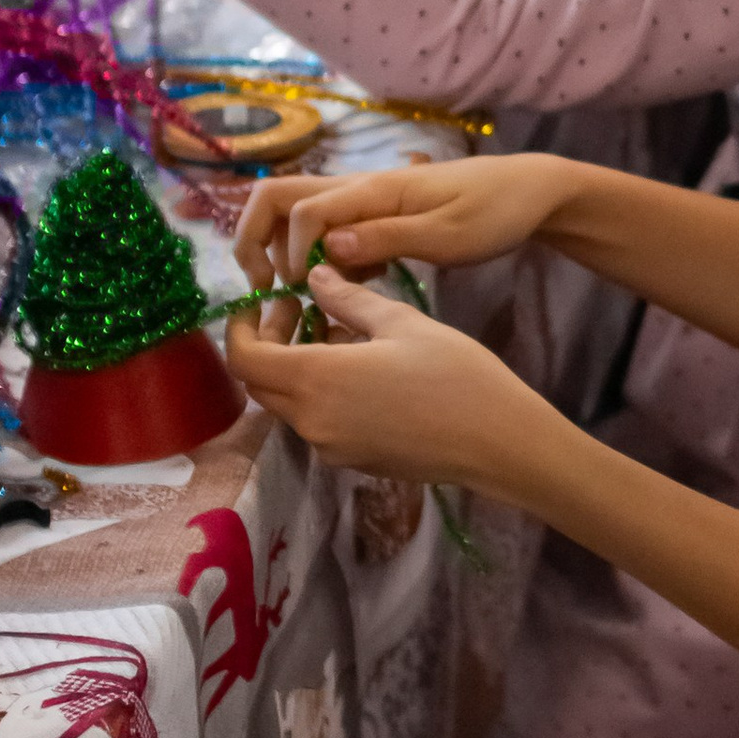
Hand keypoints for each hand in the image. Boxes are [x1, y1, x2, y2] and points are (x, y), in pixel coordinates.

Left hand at [227, 261, 547, 487]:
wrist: (497, 440)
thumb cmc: (453, 372)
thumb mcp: (401, 322)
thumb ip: (347, 300)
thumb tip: (313, 276)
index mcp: (316, 380)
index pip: (245, 358)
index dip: (241, 327)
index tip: (262, 300)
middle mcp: (311, 421)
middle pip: (261, 383)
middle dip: (269, 342)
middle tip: (301, 307)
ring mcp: (329, 447)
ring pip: (288, 403)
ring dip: (295, 366)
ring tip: (336, 330)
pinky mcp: (350, 461)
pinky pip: (315, 421)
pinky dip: (318, 390)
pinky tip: (357, 366)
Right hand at [234, 151, 581, 293]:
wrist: (529, 193)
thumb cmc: (494, 213)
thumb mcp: (448, 235)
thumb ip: (388, 239)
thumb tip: (328, 248)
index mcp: (372, 190)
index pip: (300, 210)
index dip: (288, 253)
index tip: (301, 292)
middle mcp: (357, 189)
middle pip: (276, 198)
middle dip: (255, 241)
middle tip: (267, 290)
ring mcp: (363, 200)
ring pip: (294, 215)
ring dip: (283, 252)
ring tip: (306, 298)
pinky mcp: (374, 216)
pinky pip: (325, 232)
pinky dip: (319, 260)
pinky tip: (348, 290)